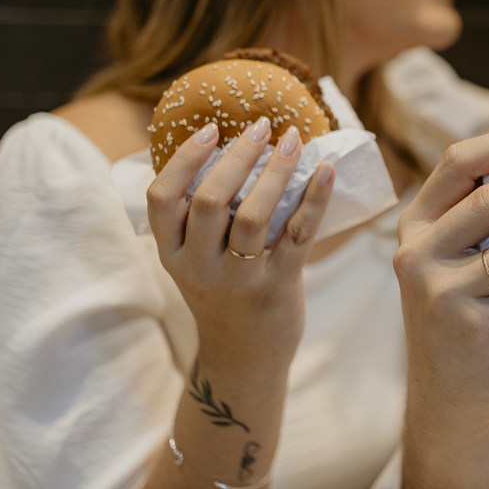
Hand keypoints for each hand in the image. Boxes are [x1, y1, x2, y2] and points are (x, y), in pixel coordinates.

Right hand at [146, 118, 334, 366]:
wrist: (242, 362)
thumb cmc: (222, 296)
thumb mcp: (194, 262)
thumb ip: (200, 220)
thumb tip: (230, 149)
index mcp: (171, 255)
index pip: (161, 199)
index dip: (184, 160)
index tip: (210, 129)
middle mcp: (198, 268)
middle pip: (210, 200)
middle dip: (237, 156)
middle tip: (259, 126)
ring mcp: (238, 280)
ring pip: (253, 216)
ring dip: (276, 171)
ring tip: (292, 140)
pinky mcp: (277, 287)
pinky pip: (298, 235)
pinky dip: (315, 198)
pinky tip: (327, 171)